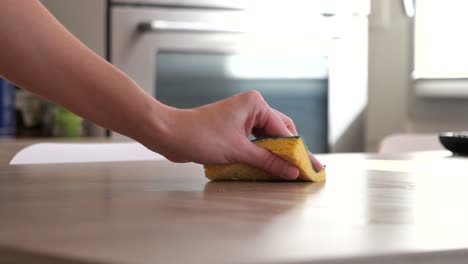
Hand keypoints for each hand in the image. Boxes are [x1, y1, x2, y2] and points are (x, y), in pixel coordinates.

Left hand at [143, 91, 321, 179]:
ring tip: (290, 170)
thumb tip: (292, 171)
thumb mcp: (238, 151)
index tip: (309, 168)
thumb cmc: (200, 136)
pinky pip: (255, 142)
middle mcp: (251, 107)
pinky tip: (269, 166)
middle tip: (304, 170)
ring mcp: (242, 118)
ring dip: (276, 153)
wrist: (170, 134)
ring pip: (268, 137)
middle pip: (280, 131)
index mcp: (255, 104)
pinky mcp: (233, 129)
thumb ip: (267, 161)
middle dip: (290, 151)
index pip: (285, 131)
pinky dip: (262, 154)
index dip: (298, 151)